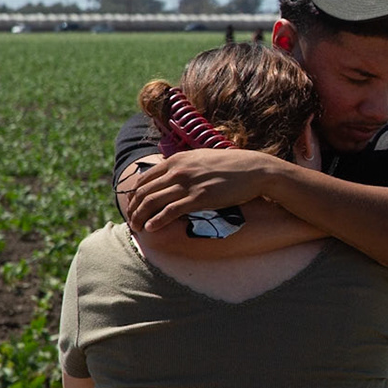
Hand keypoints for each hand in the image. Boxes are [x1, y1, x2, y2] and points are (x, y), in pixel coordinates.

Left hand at [125, 149, 282, 233]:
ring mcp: (188, 184)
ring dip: (140, 217)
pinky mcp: (199, 198)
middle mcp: (178, 170)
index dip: (135, 195)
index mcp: (177, 160)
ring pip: (152, 202)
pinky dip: (157, 221)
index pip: (145, 178)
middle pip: (144, 191)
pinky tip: (150, 229)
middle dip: (133, 209)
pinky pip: (169, 211)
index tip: (134, 206)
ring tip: (137, 228)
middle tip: (132, 221)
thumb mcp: (202, 158)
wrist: (255, 170)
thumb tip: (174, 174)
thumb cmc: (231, 166)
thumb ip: (185, 165)